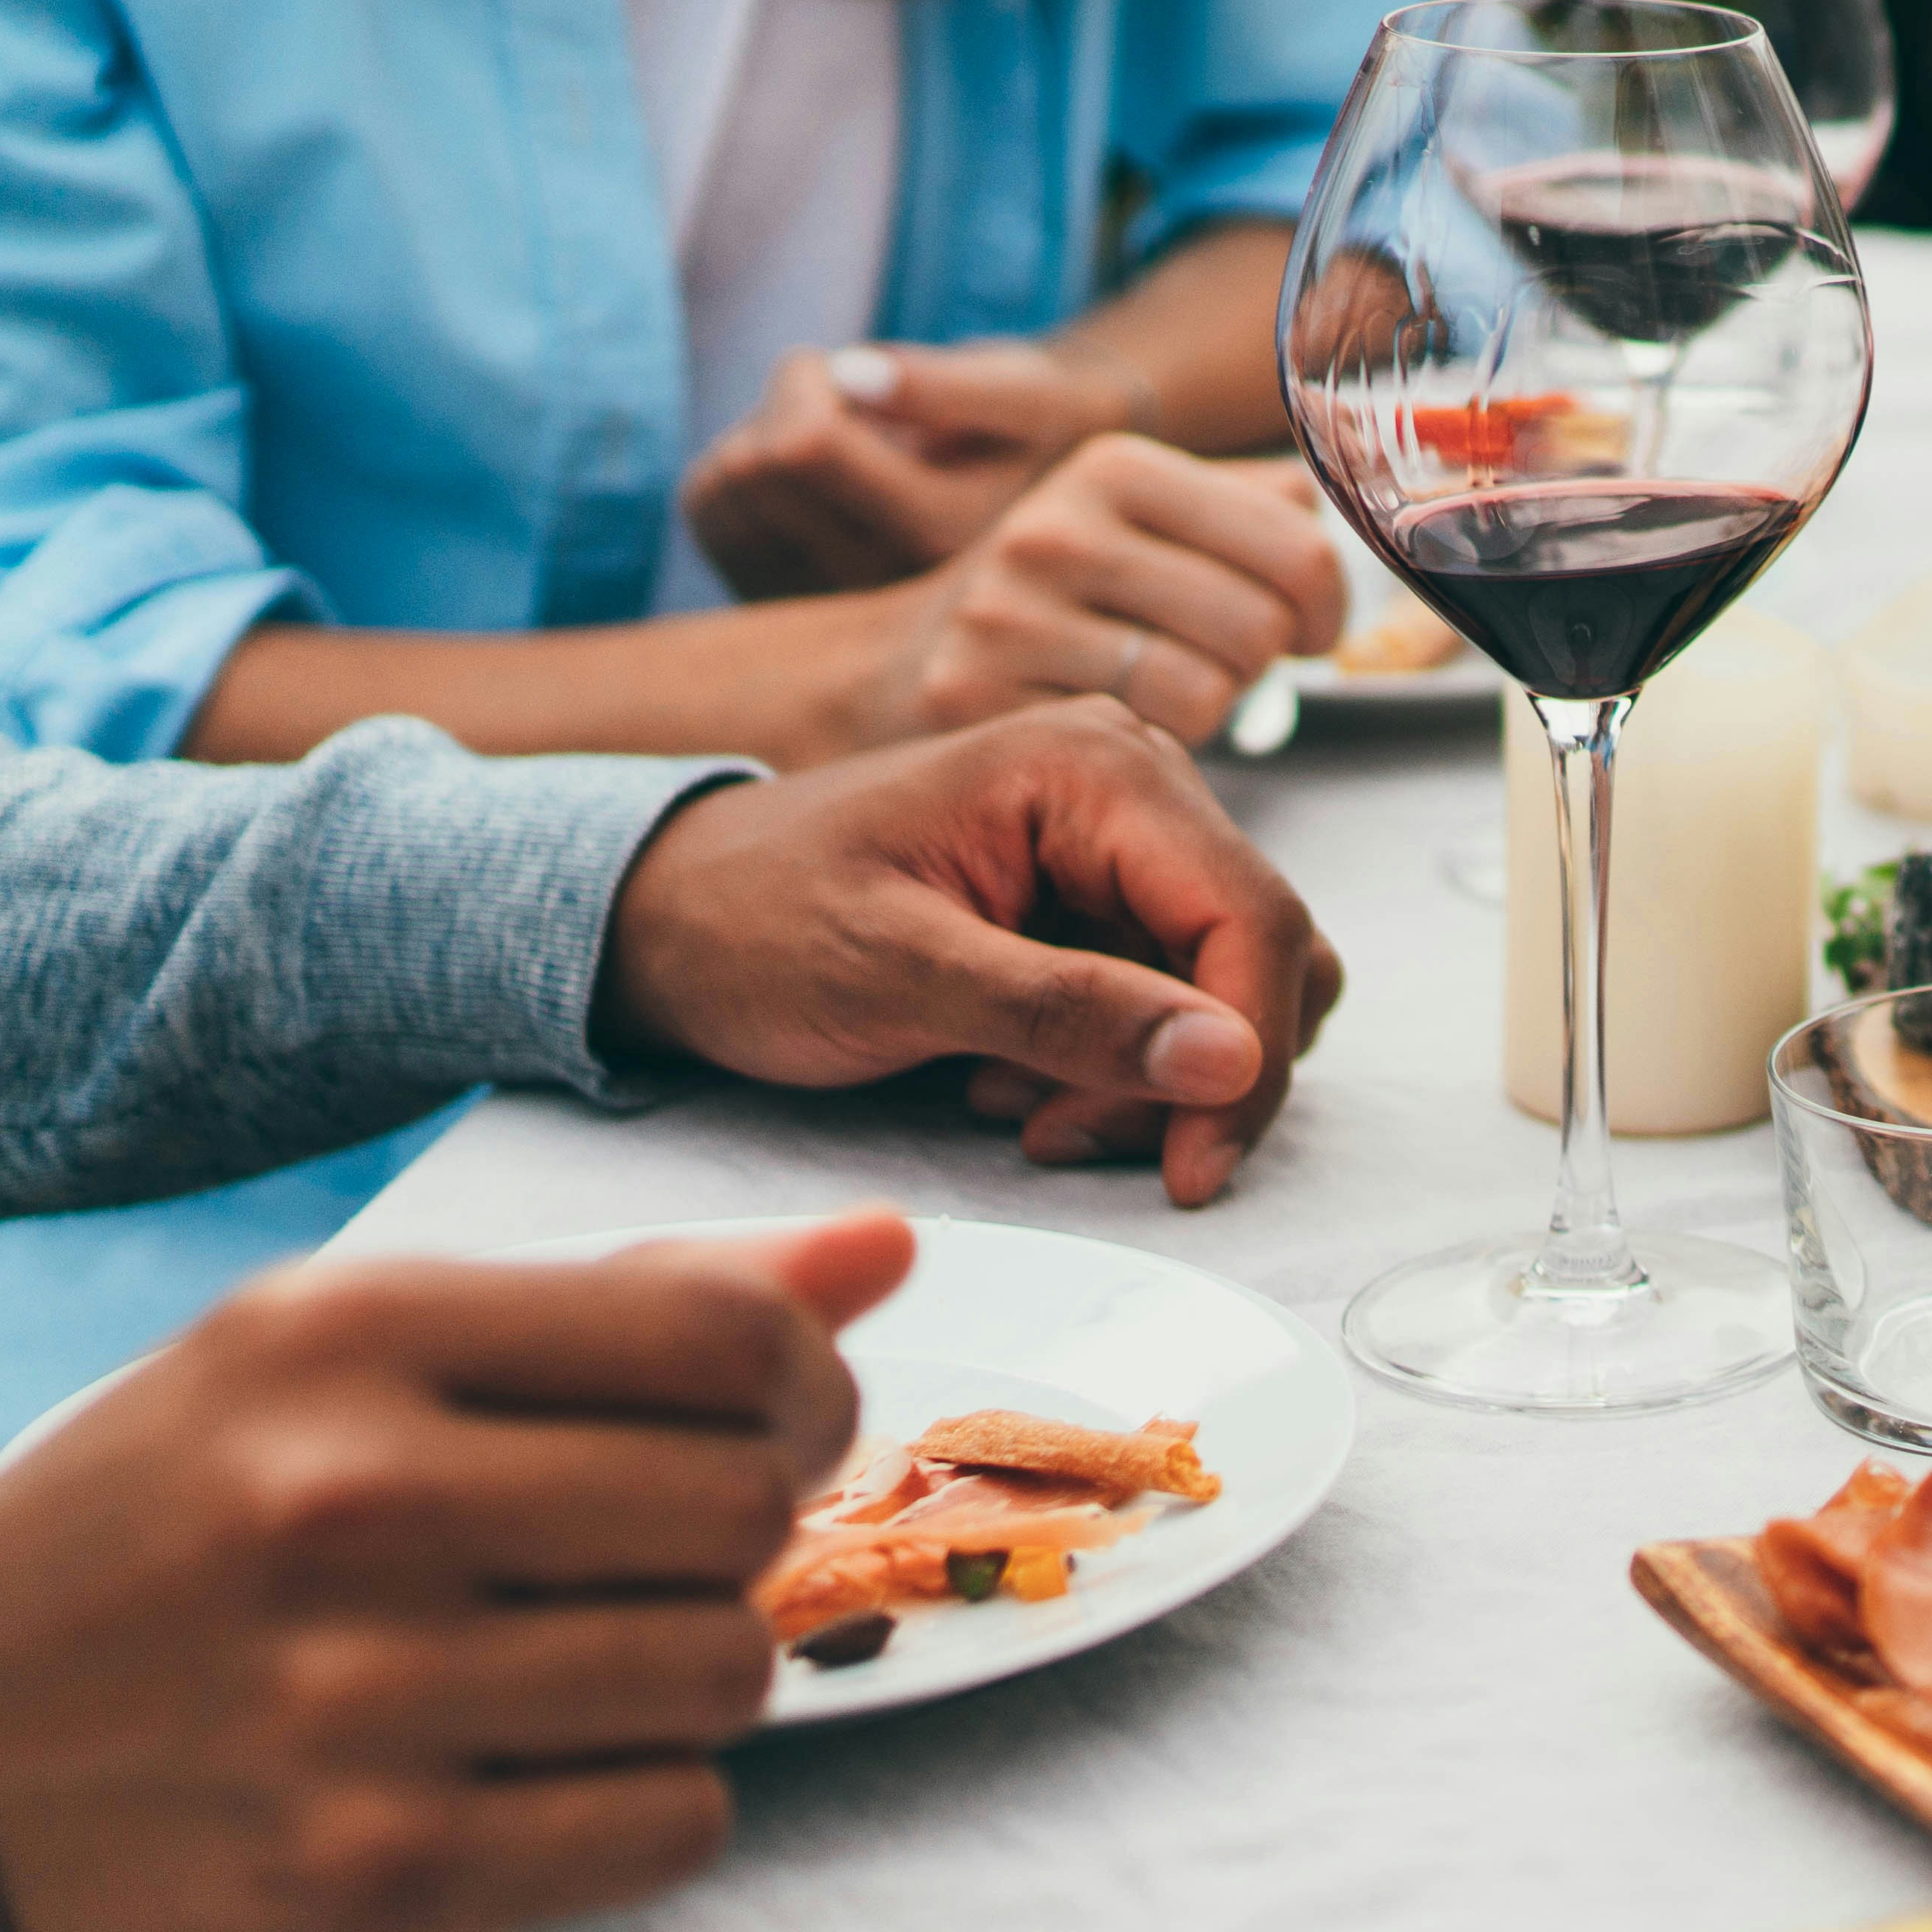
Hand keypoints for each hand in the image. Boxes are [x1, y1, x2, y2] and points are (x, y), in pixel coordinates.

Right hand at [0, 1216, 910, 1931]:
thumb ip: (620, 1305)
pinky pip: (672, 1825)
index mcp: (333, 1337)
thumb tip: (886, 1249)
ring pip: (726, 1674)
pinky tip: (512, 1787)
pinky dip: (631, 1811)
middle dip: (728, 1547)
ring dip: (677, 1686)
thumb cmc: (155, 1555)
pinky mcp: (374, 1876)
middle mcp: (343, 1501)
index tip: (758, 1435)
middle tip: (620, 1573)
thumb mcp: (323, 1375)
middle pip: (744, 1508)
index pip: (725, 1336)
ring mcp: (354, 1700)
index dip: (798, 1392)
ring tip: (542, 1680)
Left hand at [597, 702, 1343, 1203]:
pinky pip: (1175, 1004)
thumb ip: (1068, 1013)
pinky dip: (1119, 1071)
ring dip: (1154, 1081)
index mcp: (1092, 767)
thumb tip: (1230, 1060)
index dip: (1250, 1055)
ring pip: (1231, 992)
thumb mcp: (895, 974)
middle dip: (1195, 1075)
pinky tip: (1018, 1087)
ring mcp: (1123, 843)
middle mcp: (1131, 784)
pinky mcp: (1105, 900)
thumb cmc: (750, 923)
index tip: (1194, 1163)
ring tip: (1027, 1112)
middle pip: (1262, 955)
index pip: (1253, 916)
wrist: (668, 917)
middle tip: (1075, 1140)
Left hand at [681, 340, 1149, 598]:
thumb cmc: (1030, 421)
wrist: (1035, 485)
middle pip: (754, 465)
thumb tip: (852, 374)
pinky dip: (739, 469)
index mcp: (943, 542)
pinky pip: (704, 509)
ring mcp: (822, 610)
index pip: (805, 446)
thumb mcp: (1019, 389)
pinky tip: (808, 479)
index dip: (811, 378)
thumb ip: (945, 385)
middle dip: (787, 405)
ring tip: (841, 445)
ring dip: (763, 436)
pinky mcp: (775, 602)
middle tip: (853, 408)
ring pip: (720, 487)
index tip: (861, 369)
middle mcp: (881, 597)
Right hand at [834, 437, 1345, 753]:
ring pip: (1206, 691)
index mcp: (1113, 467)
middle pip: (1260, 623)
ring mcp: (1009, 613)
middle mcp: (1056, 528)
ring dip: (1211, 708)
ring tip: (1169, 689)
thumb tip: (1359, 459)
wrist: (900, 667)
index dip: (1328, 604)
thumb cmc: (1057, 597)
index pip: (1296, 545)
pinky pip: (1137, 743)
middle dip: (1264, 661)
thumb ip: (1249, 497)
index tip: (1313, 625)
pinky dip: (1153, 747)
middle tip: (1228, 664)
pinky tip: (1119, 723)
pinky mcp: (978, 696)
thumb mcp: (1139, 515)